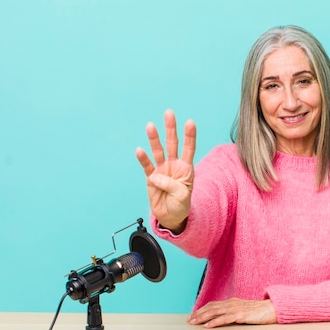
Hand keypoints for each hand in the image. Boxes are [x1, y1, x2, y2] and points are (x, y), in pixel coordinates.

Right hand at [136, 109, 196, 232]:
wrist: (171, 216)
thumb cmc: (181, 204)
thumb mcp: (182, 196)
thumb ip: (171, 185)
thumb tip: (155, 176)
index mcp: (186, 168)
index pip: (189, 148)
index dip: (190, 136)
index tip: (190, 122)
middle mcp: (174, 165)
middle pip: (172, 143)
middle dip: (171, 128)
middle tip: (169, 113)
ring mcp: (162, 170)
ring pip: (158, 151)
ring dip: (154, 139)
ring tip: (150, 126)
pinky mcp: (151, 177)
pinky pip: (146, 166)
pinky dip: (143, 158)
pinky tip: (140, 150)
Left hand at [187, 298, 276, 327]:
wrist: (272, 309)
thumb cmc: (259, 311)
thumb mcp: (243, 310)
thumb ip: (234, 312)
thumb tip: (224, 318)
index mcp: (232, 302)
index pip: (213, 304)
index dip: (201, 309)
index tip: (193, 315)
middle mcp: (231, 303)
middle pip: (211, 307)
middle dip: (198, 314)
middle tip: (189, 321)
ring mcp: (236, 309)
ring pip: (215, 312)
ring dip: (202, 317)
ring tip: (194, 323)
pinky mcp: (240, 315)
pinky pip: (225, 319)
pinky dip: (214, 322)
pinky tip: (207, 326)